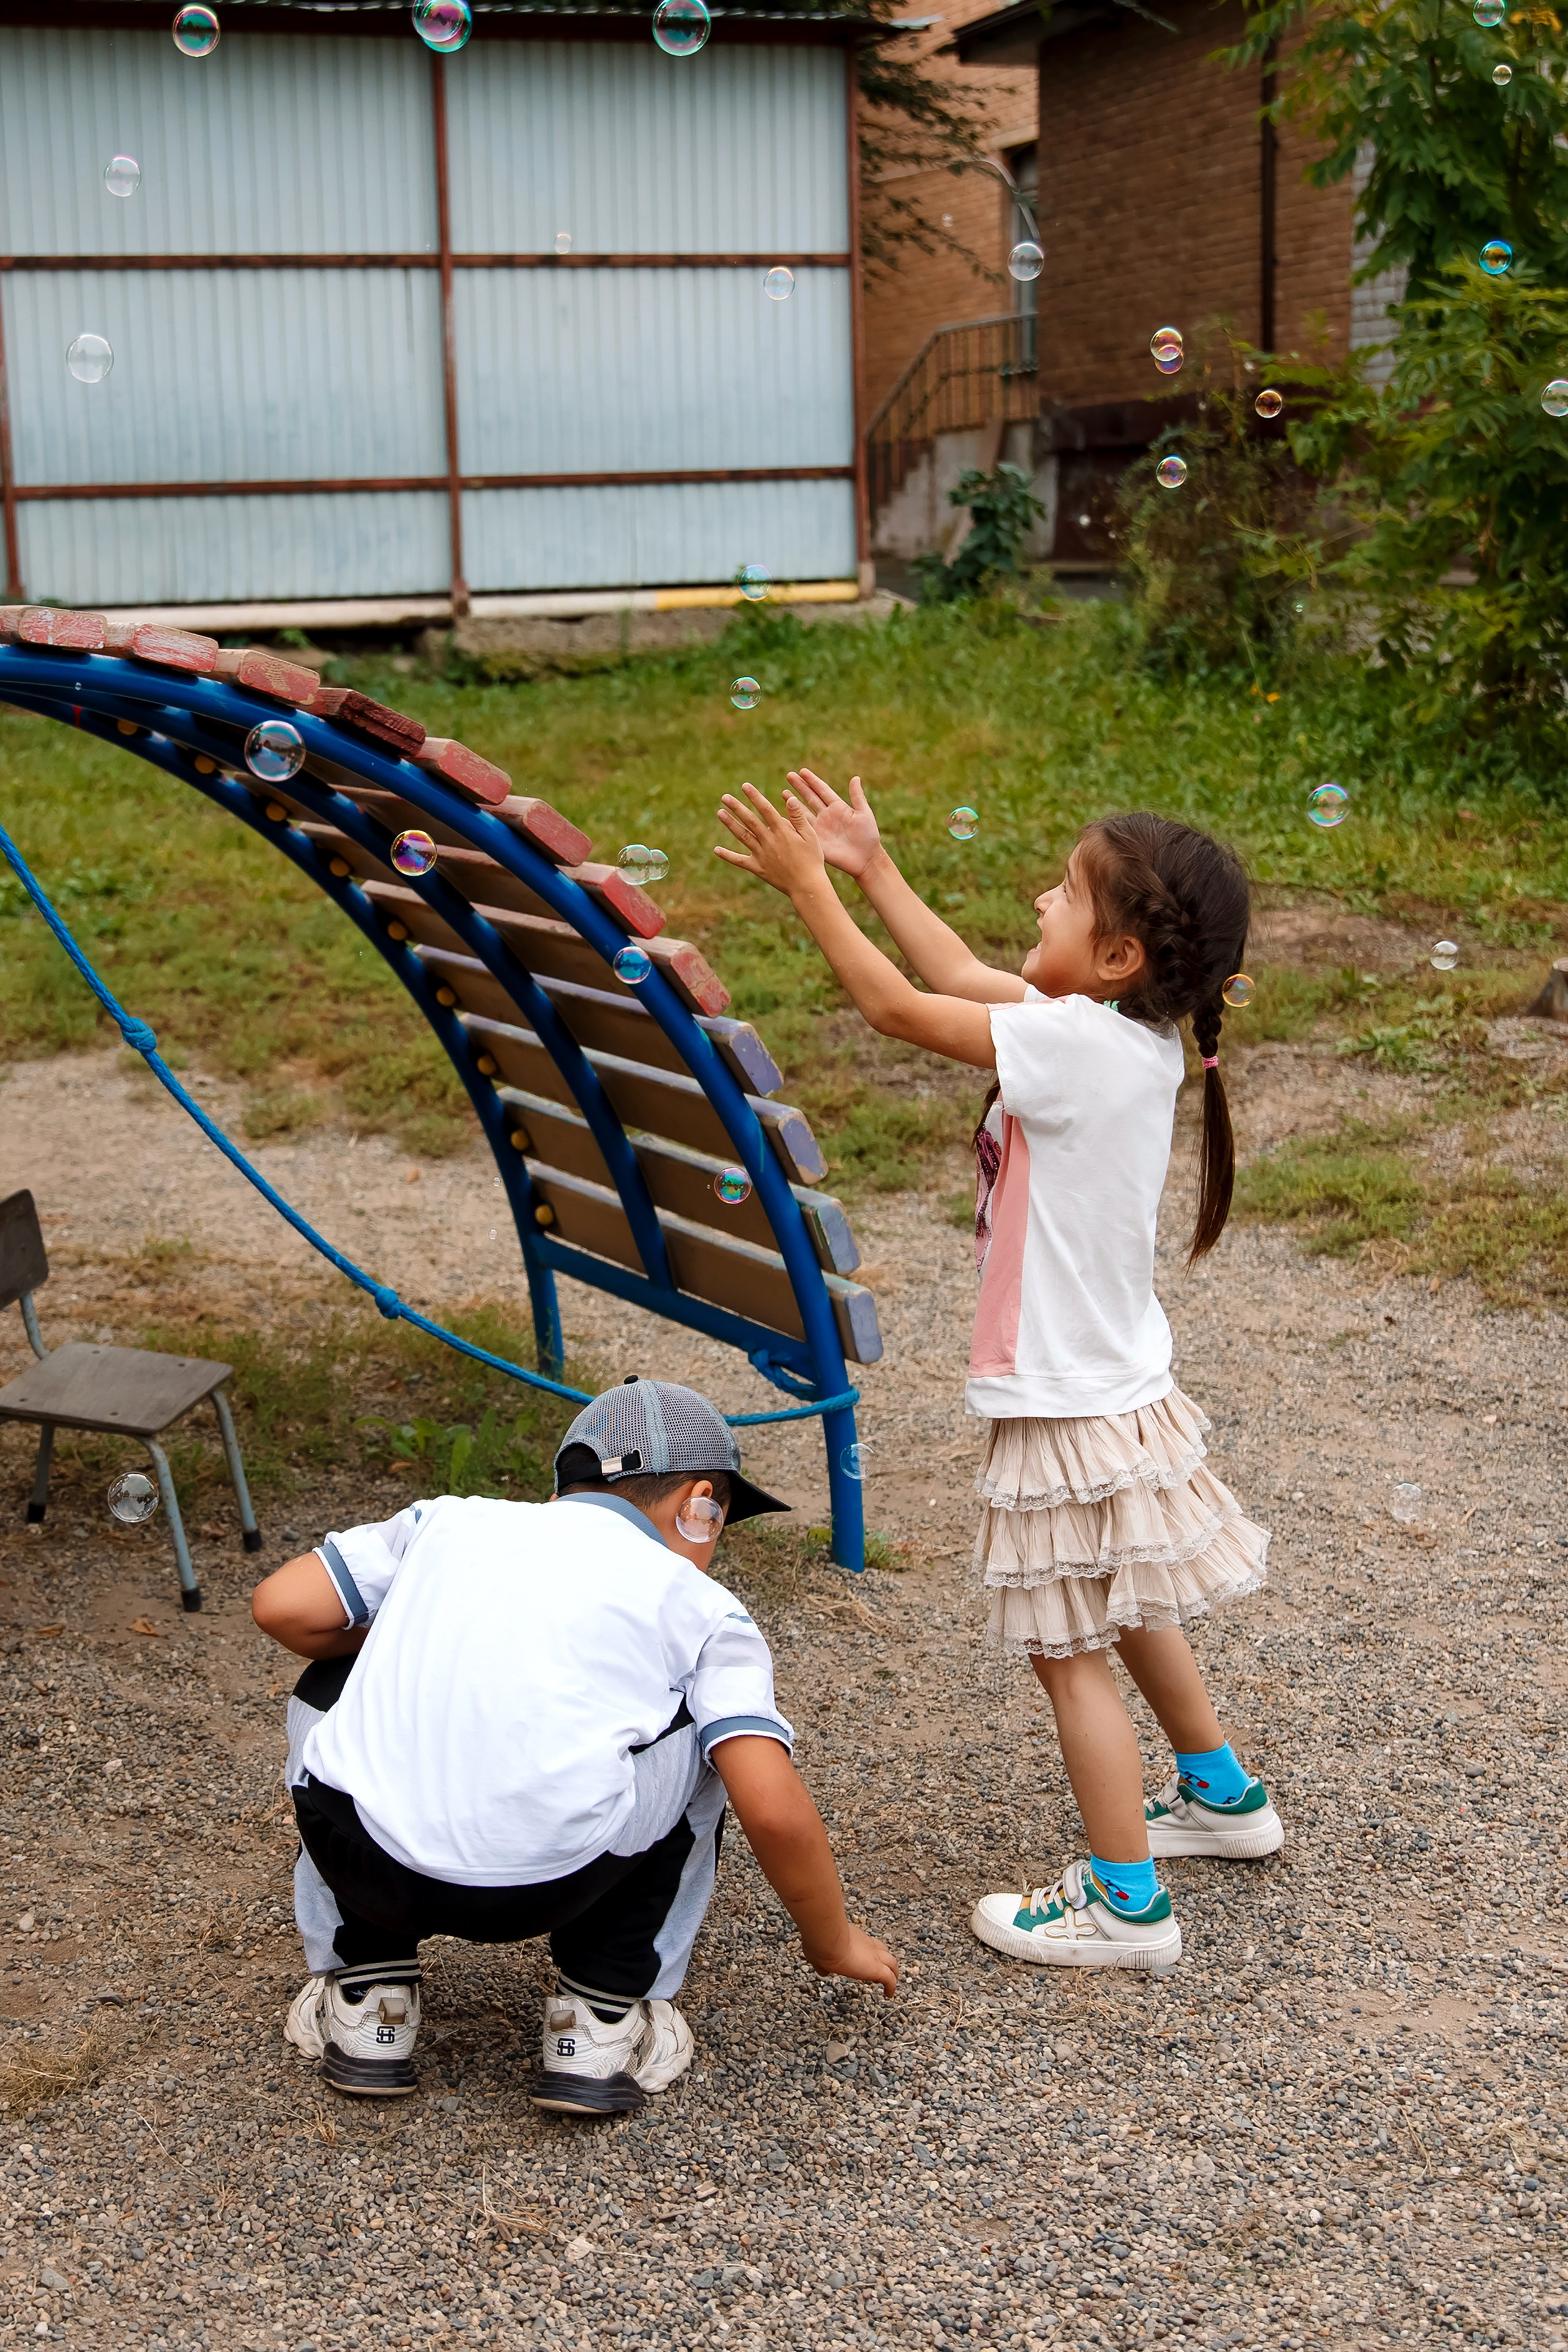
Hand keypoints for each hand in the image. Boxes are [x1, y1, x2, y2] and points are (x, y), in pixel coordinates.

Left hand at [715, 781, 828, 898]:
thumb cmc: (812, 859)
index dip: (755, 797)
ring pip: (743, 836)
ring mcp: (761, 855)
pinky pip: (740, 861)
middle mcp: (769, 841)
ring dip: (730, 824)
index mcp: (782, 831)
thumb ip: (798, 817)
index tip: (745, 786)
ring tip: (720, 813)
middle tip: (725, 797)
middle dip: (737, 807)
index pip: (765, 809)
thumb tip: (789, 798)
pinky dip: (728, 855)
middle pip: (750, 820)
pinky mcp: (758, 868)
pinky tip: (716, 850)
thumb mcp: (810, 835)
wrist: (806, 885)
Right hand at [786, 768, 881, 879]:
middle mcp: (826, 816)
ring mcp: (819, 828)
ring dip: (793, 803)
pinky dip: (791, 824)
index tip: (802, 771)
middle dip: (799, 787)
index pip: (822, 790)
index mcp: (838, 807)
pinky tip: (781, 817)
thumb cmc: (869, 837)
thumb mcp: (864, 814)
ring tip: (784, 793)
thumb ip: (857, 797)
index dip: (812, 781)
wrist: (866, 859)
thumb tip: (855, 777)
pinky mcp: (815, 841)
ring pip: (802, 812)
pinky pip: (801, 830)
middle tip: (789, 775)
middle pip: (809, 798)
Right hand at [801, 1922, 899, 1997]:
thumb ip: (820, 1962)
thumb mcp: (815, 1951)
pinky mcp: (876, 1969)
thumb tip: (823, 1971)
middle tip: (881, 1969)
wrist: (827, 1939)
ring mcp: (873, 1956)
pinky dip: (891, 1987)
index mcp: (853, 1937)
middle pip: (882, 1950)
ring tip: (891, 1982)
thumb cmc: (820, 1942)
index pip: (865, 1943)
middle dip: (883, 1959)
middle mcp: (865, 1944)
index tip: (864, 1959)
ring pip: (891, 1962)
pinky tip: (889, 1994)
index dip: (867, 1951)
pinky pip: (890, 1979)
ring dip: (893, 1972)